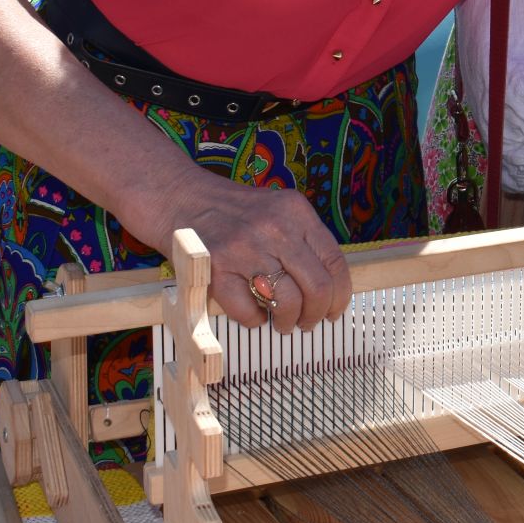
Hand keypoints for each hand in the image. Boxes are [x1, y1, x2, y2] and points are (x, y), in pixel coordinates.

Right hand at [132, 168, 350, 332]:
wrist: (183, 200)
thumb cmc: (236, 212)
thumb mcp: (279, 211)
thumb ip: (304, 240)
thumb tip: (331, 288)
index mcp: (296, 212)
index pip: (334, 261)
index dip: (340, 293)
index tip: (335, 310)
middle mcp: (275, 229)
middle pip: (316, 286)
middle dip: (317, 313)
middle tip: (309, 322)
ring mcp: (245, 249)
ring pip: (287, 302)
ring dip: (287, 321)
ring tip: (282, 322)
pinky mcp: (217, 270)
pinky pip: (247, 312)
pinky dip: (254, 321)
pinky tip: (252, 314)